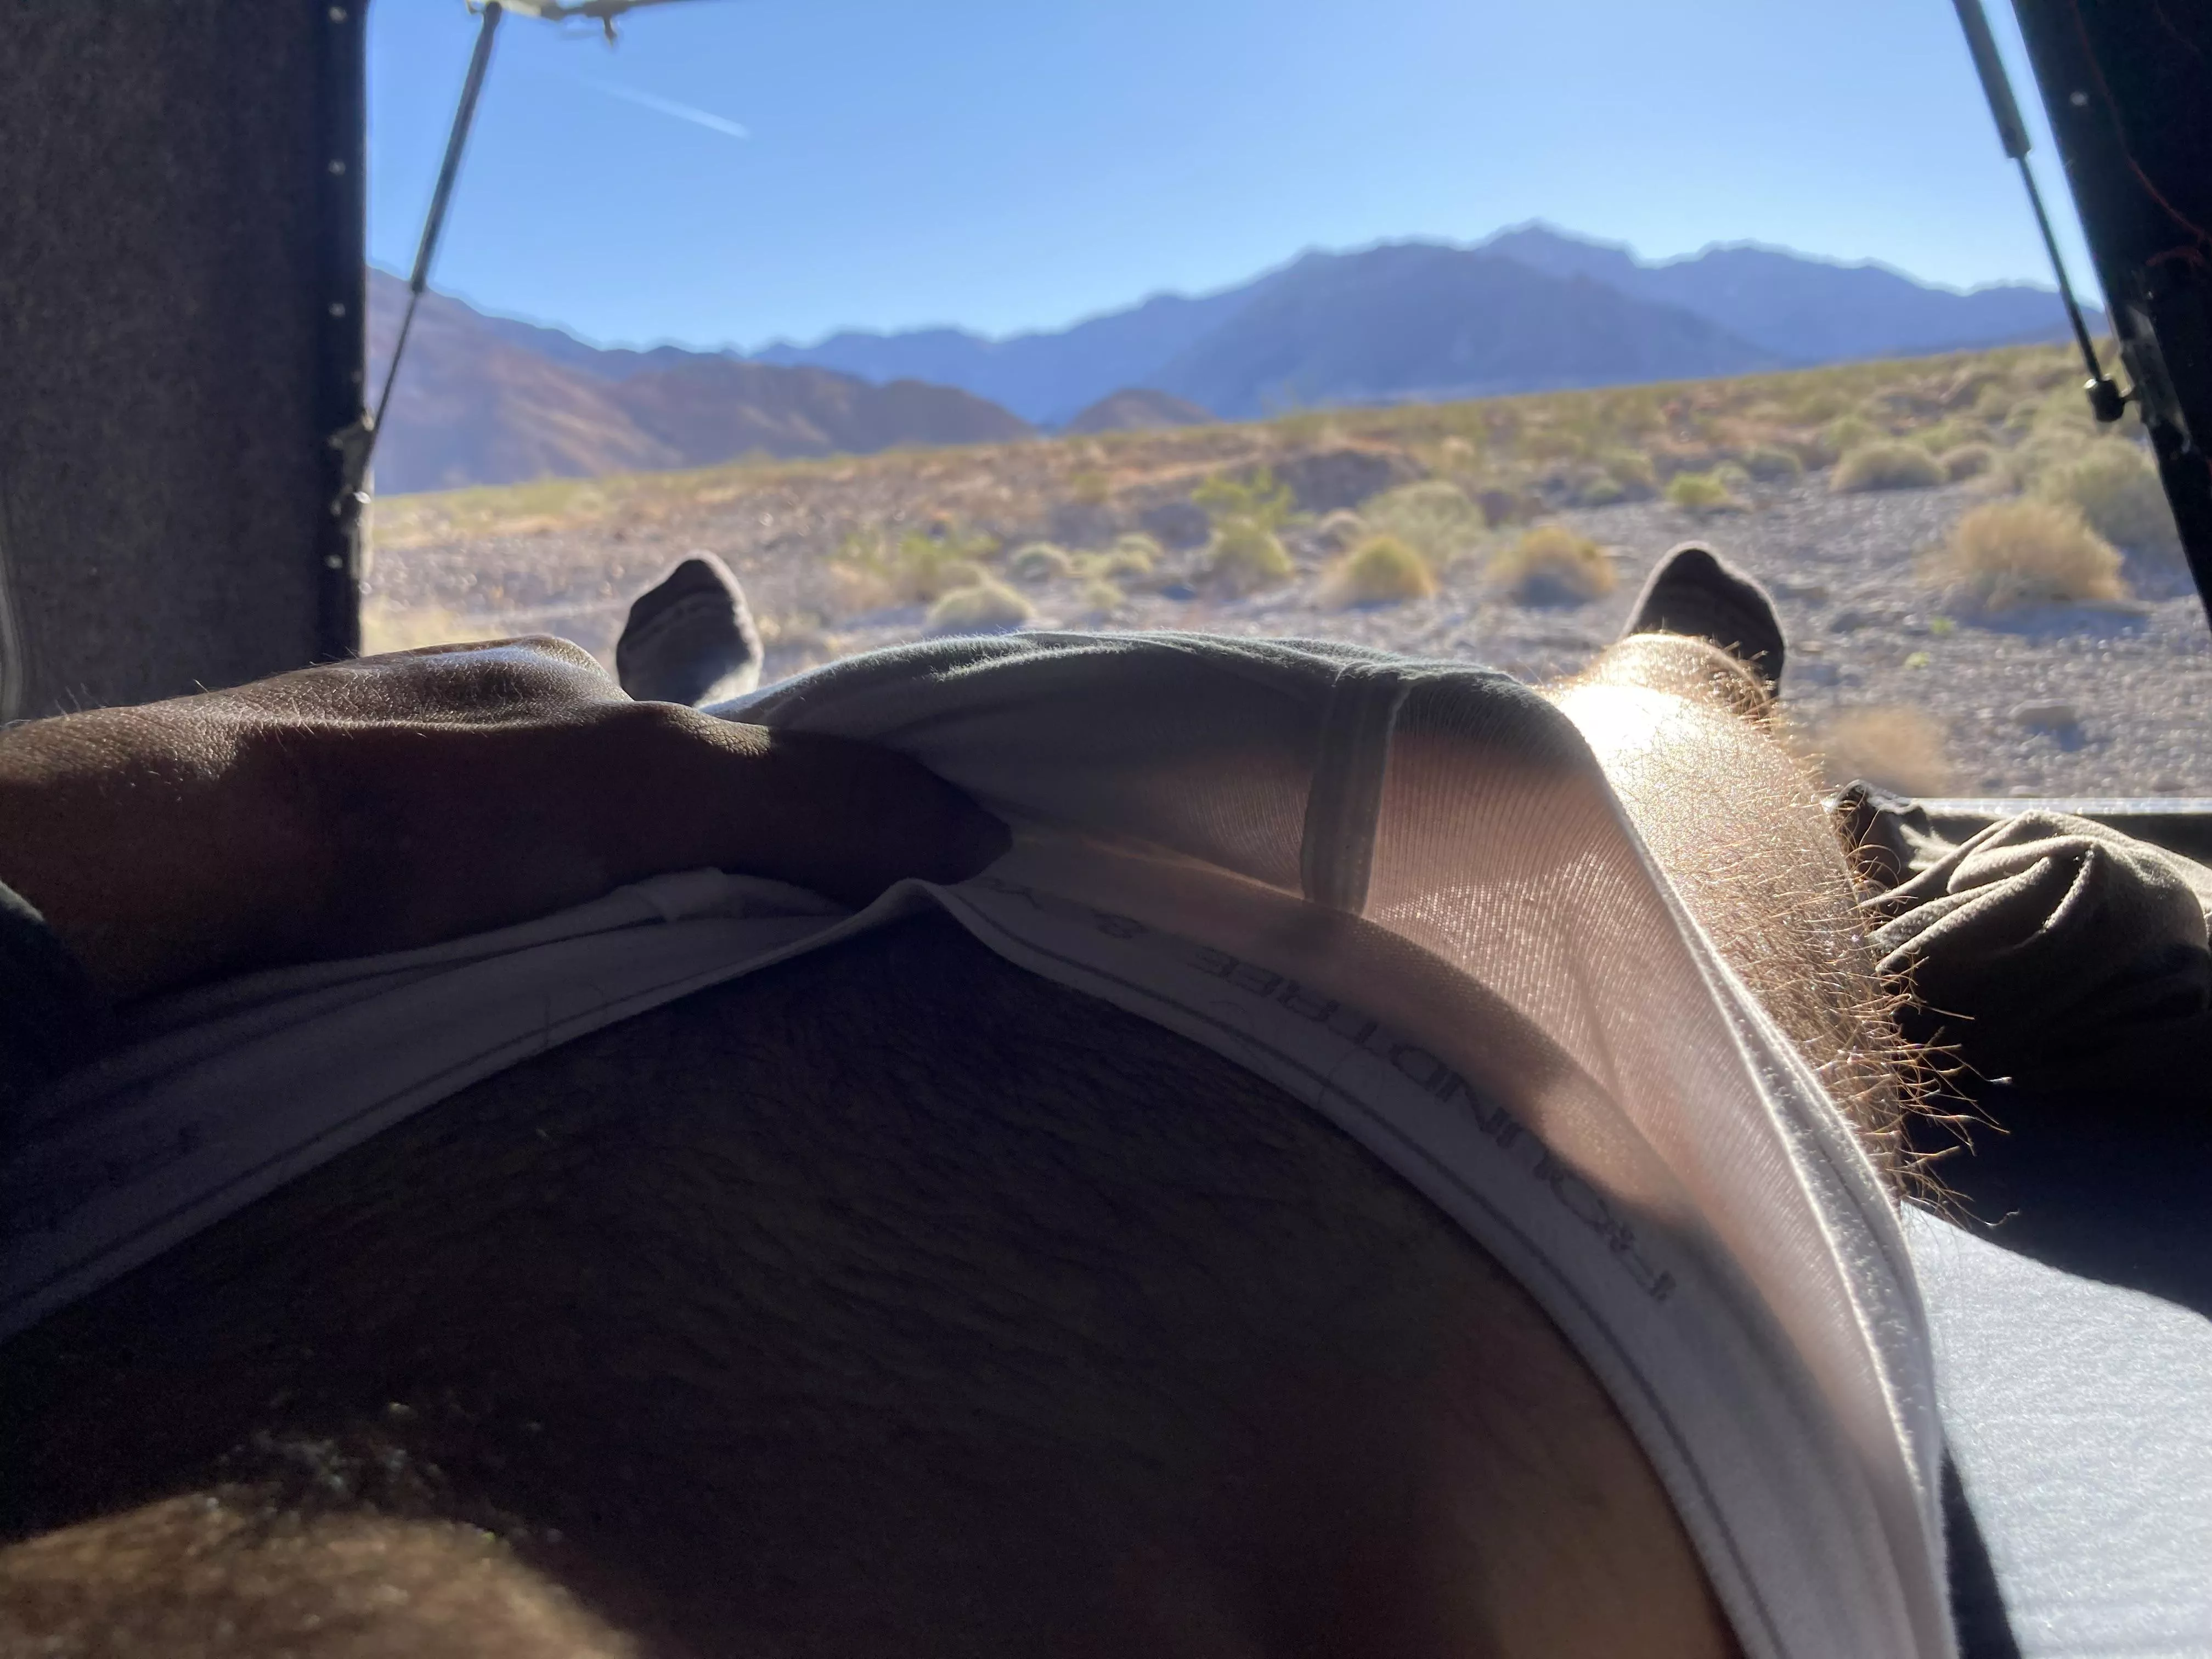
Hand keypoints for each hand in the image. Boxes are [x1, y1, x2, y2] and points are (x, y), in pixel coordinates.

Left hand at [0, 638, 1005, 999]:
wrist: (188, 854)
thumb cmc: (427, 804)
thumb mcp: (656, 787)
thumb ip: (811, 796)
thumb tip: (976, 828)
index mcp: (556, 680)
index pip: (705, 725)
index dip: (773, 788)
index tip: (819, 867)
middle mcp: (471, 715)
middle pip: (616, 788)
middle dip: (676, 852)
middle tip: (721, 946)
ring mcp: (388, 785)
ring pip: (521, 849)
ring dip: (574, 901)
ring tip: (609, 986)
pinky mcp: (325, 866)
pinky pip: (440, 896)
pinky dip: (483, 933)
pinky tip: (484, 989)